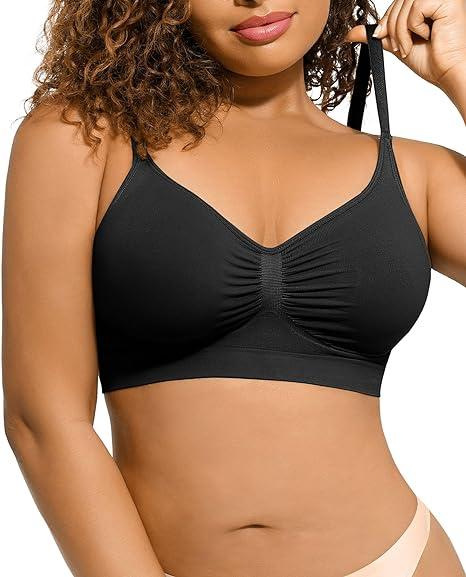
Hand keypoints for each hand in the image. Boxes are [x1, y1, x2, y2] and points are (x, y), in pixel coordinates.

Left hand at [345, 0, 465, 88]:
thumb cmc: (433, 60)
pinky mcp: (447, 0)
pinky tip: (430, 36)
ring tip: (412, 46)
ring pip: (404, 6)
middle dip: (392, 30)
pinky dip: (415, 28)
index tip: (387, 39)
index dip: (386, 22)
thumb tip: (352, 33)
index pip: (396, 3)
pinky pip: (415, 9)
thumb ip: (379, 35)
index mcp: (427, 2)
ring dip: (402, 32)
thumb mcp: (398, 43)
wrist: (449, 71)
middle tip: (403, 47)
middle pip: (398, 2)